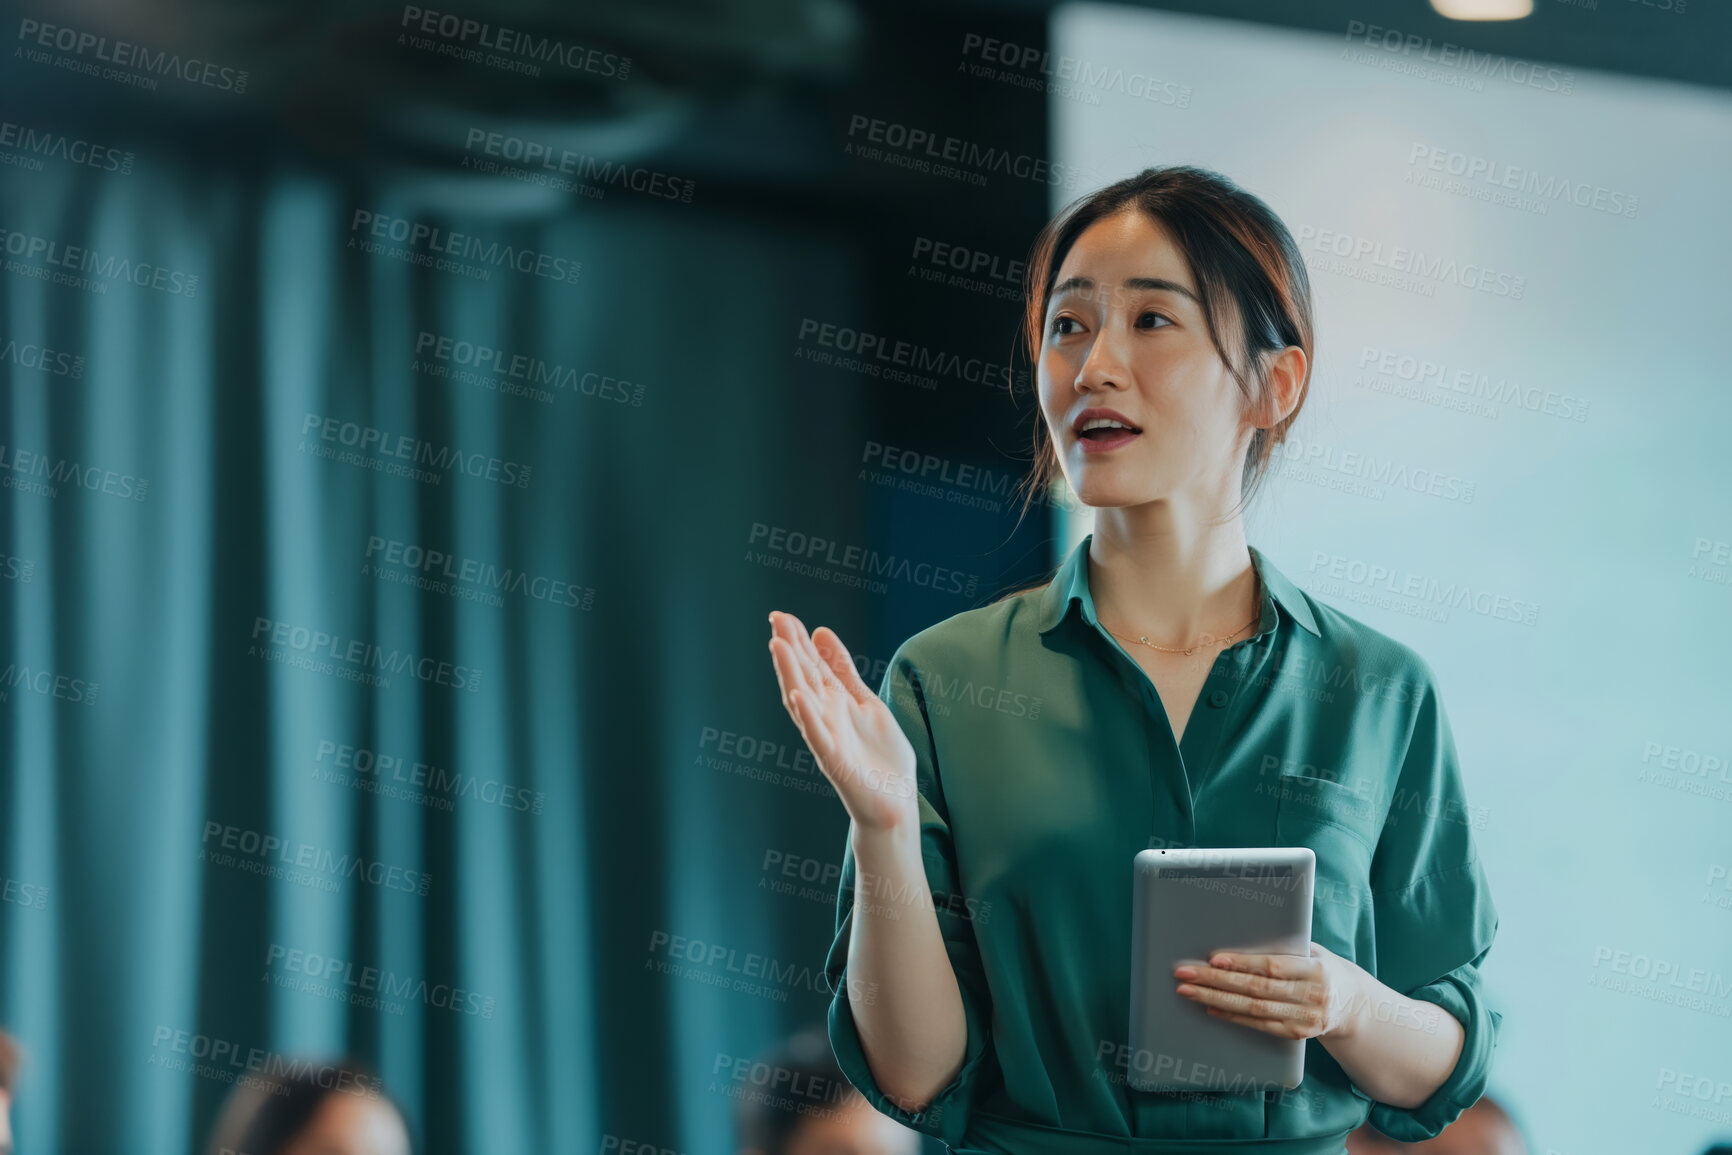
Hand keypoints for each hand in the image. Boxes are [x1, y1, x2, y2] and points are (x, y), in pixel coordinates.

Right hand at [767, 610, 918, 831]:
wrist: (894, 802)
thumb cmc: (879, 756)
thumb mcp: (865, 701)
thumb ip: (843, 671)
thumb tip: (820, 632)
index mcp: (833, 703)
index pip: (811, 665)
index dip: (798, 641)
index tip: (782, 615)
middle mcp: (825, 717)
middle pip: (803, 677)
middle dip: (790, 649)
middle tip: (776, 619)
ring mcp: (828, 738)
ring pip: (804, 702)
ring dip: (790, 674)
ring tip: (778, 645)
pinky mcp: (835, 761)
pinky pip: (818, 736)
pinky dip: (808, 716)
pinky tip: (798, 696)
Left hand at [1173, 941, 1365, 1040]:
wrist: (1355, 1005)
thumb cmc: (1323, 968)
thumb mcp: (1313, 951)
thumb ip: (1284, 947)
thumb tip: (1238, 934)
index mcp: (1316, 970)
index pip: (1274, 966)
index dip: (1243, 964)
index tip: (1213, 959)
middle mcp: (1312, 996)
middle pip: (1256, 989)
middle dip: (1216, 981)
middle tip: (1185, 974)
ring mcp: (1305, 1019)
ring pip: (1253, 1010)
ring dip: (1216, 1000)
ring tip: (1188, 991)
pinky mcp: (1297, 1034)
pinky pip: (1259, 1026)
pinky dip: (1233, 1017)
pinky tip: (1210, 1009)